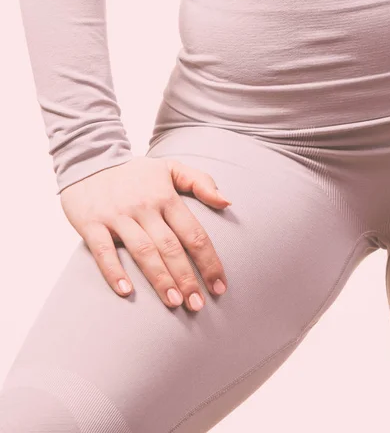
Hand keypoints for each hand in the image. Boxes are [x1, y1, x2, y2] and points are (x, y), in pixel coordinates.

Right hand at [59, 155, 231, 310]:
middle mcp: (144, 207)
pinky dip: (114, 272)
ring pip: (143, 251)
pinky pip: (103, 251)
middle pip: (170, 247)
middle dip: (186, 278)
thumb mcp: (170, 167)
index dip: (209, 262)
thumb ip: (200, 182)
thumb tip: (227, 202)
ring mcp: (117, 216)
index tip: (219, 287)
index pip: (193, 233)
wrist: (88, 158)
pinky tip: (126, 292)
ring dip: (160, 279)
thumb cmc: (135, 172)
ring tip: (174, 303)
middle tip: (197, 306)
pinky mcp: (91, 223)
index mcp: (165, 196)